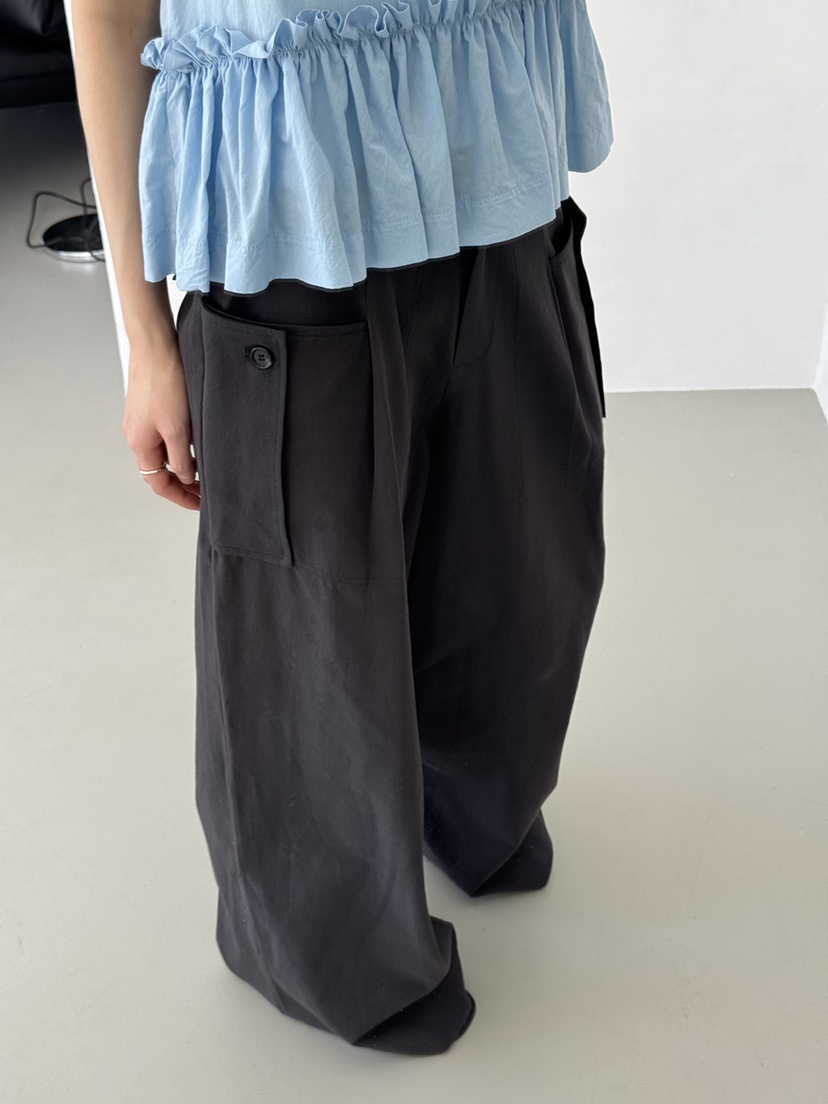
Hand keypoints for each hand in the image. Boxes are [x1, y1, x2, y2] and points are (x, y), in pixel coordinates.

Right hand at [122, 328, 200, 510]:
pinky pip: (165, 435)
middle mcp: (137, 435)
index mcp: (140, 444)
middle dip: (183, 484)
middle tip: (207, 491)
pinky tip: (198, 443)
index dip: (181, 496)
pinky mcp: (150, 407)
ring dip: (184, 464)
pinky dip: (181, 446)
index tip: (201, 503)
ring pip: (164, 452)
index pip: (159, 483)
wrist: (156, 345)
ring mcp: (142, 420)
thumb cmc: (165, 382)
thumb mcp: (178, 428)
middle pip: (160, 470)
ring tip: (207, 468)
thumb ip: (180, 458)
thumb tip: (183, 479)